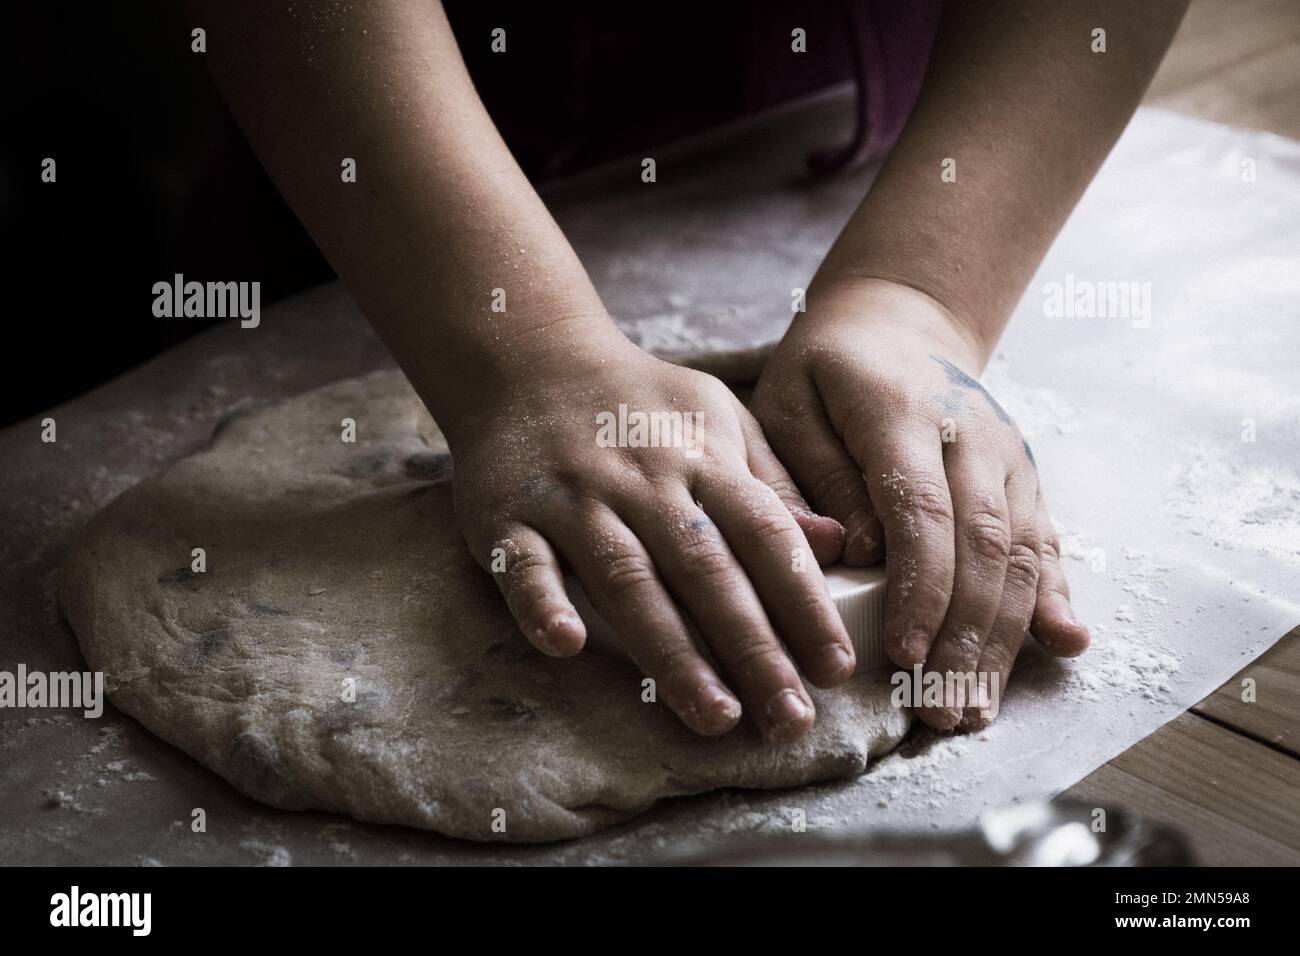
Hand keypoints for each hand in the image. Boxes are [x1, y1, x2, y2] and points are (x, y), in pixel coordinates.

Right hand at [446, 324, 853, 740]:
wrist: (527, 359)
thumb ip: (773, 484)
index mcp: (702, 459)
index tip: (836, 669)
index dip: (804, 604)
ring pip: (628, 579)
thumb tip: (837, 546)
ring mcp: (574, 499)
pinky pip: (524, 563)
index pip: (765, 536)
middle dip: (753, 648)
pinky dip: (542, 603)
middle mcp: (643, 481)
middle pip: (706, 571)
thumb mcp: (718, 421)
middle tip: (790, 719)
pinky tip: (567, 645)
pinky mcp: (508, 516)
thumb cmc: (638, 403)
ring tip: (714, 716)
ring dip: (672, 651)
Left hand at [750, 278, 1089, 729]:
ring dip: (1002, 636)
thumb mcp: (788, 403)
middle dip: (963, 634)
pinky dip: (1052, 595)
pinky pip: (1043, 539)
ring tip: (975, 707)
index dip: (920, 588)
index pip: (922, 510)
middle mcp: (971, 434)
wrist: (898, 319)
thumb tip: (859, 555)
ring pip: (1018, 552)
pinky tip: (1064, 645)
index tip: (903, 654)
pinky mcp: (1024, 475)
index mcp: (903, 411)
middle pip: (981, 544)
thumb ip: (812, 474)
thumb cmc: (825, 371)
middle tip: (939, 709)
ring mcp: (1007, 455)